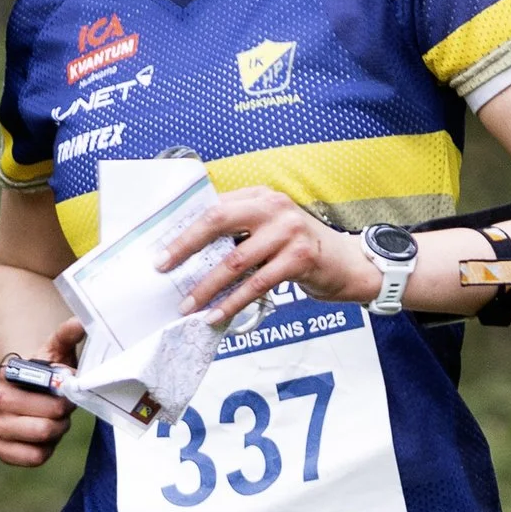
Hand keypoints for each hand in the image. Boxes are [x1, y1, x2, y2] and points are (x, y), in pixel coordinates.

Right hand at [0, 316, 87, 467]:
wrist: (33, 394)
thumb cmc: (47, 374)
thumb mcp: (57, 353)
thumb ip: (66, 337)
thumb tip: (78, 323)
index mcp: (9, 374)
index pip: (42, 388)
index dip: (63, 391)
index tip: (68, 385)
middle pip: (45, 417)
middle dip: (62, 414)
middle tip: (64, 408)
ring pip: (41, 436)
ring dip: (57, 430)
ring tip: (56, 421)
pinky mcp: (1, 449)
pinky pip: (33, 457)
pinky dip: (46, 450)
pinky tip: (45, 440)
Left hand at [159, 188, 372, 325]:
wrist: (347, 264)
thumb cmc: (300, 249)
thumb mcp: (270, 229)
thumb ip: (239, 231)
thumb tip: (190, 254)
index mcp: (260, 196)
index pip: (214, 207)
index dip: (185, 229)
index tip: (163, 251)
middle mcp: (274, 207)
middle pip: (218, 221)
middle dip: (186, 247)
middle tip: (164, 269)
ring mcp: (288, 231)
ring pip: (235, 260)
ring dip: (207, 286)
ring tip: (188, 305)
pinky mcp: (299, 258)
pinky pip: (257, 284)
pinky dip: (233, 302)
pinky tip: (217, 315)